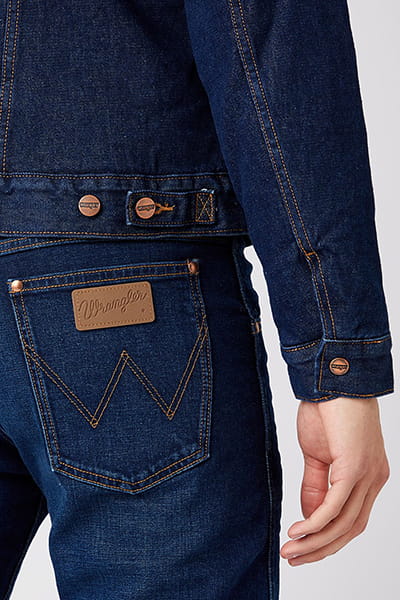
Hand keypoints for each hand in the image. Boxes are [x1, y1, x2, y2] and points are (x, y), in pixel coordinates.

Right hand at [280, 396, 389, 565]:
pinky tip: (298, 531)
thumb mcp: (318, 455)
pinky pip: (335, 506)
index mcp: (370, 477)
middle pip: (350, 529)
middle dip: (320, 549)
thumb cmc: (328, 411)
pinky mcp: (355, 467)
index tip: (302, 549)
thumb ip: (316, 486)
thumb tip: (309, 517)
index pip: (352, 521)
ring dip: (315, 542)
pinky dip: (316, 523)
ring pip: (343, 523)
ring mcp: (368, 475)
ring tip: (291, 550)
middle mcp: (375, 480)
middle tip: (293, 558)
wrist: (334, 379)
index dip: (328, 541)